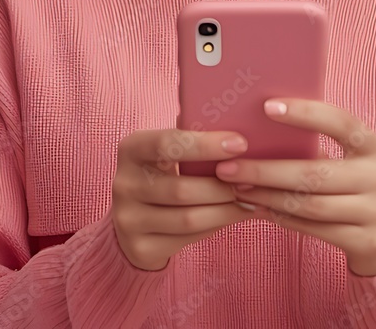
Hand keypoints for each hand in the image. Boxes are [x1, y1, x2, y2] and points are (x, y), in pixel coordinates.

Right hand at [111, 126, 258, 270]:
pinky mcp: (140, 248)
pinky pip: (187, 239)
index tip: (240, 144)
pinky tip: (234, 216)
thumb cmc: (162, 173)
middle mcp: (123, 184)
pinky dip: (216, 226)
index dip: (205, 144)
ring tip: (251, 200)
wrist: (131, 220)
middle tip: (252, 180)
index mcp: (131, 149)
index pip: (166, 143)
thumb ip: (190, 138)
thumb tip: (235, 127)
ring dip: (226, 210)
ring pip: (188, 218)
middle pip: (181, 188)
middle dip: (223, 185)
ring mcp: (128, 220)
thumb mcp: (165, 151)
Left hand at [214, 98, 375, 275]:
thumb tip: (261, 126)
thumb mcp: (351, 160)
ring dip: (267, 196)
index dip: (305, 112)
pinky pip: (314, 229)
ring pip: (309, 204)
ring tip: (237, 189)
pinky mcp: (367, 242)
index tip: (267, 107)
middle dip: (266, 169)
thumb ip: (320, 144)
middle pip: (314, 172)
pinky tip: (257, 208)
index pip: (341, 122)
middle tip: (228, 166)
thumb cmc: (355, 186)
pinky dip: (281, 218)